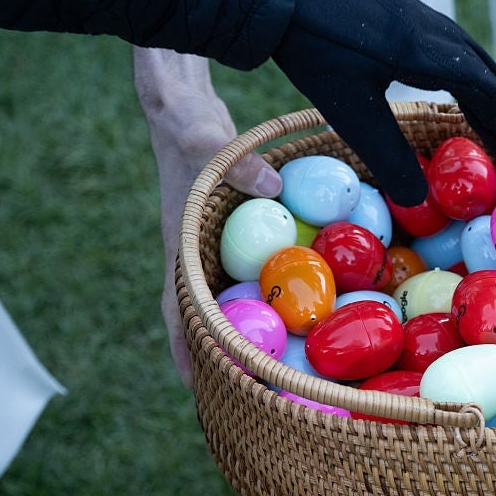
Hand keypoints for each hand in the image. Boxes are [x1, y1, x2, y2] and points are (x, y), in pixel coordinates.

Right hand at [134, 48, 281, 385]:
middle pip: (213, 316)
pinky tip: (316, 299)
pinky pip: (263, 269)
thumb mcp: (204, 139)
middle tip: (258, 388)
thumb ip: (235, 162)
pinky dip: (282, 287)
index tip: (196, 386)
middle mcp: (200, 256)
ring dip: (258, 327)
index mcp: (182, 248)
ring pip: (238, 296)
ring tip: (290, 362)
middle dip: (228, 353)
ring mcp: (220, 248)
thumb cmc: (186, 127)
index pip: (179, 308)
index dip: (186, 349)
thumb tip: (275, 187)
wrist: (185, 106)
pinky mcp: (242, 234)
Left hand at [273, 0, 495, 206]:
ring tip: (494, 129)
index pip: (486, 89)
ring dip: (485, 96)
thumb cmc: (314, 51)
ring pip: (468, 59)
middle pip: (486, 73)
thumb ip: (387, 156)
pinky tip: (451, 94)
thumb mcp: (349, 112)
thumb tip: (418, 199)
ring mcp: (416, 15)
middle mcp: (431, 27)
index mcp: (428, 50)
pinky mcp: (399, 11)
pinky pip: (448, 48)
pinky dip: (463, 79)